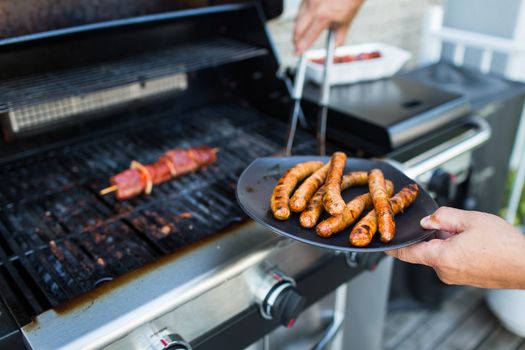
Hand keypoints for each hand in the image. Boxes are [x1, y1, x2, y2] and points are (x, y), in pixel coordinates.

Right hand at [293, 0, 364, 54]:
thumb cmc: (350, 0)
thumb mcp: (346, 21)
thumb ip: (339, 37)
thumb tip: (335, 49)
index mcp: (323, 16)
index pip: (308, 36)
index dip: (301, 47)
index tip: (297, 53)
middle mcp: (313, 6)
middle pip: (297, 28)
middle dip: (296, 39)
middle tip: (297, 46)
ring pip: (297, 17)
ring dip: (299, 27)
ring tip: (302, 34)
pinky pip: (301, 8)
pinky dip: (302, 15)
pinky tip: (307, 18)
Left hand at [386, 206, 524, 288]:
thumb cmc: (505, 246)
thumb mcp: (470, 220)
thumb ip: (443, 216)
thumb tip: (427, 220)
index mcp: (441, 257)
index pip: (407, 253)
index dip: (394, 247)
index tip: (384, 243)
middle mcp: (445, 271)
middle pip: (426, 249)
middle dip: (435, 235)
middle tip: (455, 226)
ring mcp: (455, 277)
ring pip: (440, 254)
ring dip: (448, 241)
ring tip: (471, 236)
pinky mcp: (464, 279)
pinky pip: (451, 260)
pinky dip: (456, 249)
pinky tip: (474, 244)